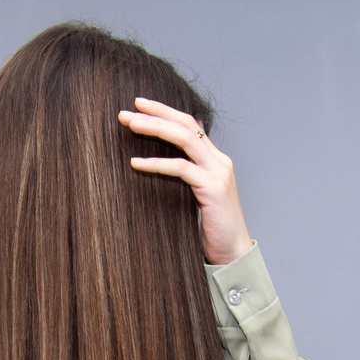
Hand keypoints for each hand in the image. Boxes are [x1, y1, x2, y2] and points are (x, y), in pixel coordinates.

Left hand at [121, 97, 253, 266]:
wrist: (233, 253)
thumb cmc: (211, 229)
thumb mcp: (196, 197)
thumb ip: (186, 178)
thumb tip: (162, 166)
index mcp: (215, 159)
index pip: (190, 124)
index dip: (165, 111)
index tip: (139, 105)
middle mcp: (219, 161)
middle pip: (186, 124)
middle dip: (156, 113)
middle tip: (127, 111)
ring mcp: (218, 172)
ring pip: (184, 139)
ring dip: (155, 128)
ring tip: (131, 125)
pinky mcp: (212, 188)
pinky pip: (181, 168)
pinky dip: (157, 163)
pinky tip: (136, 163)